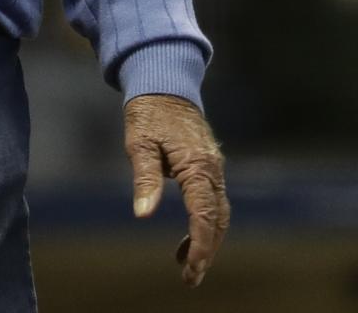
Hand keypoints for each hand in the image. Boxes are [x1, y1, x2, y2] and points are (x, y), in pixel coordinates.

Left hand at [125, 93, 228, 287]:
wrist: (164, 81)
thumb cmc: (148, 111)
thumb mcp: (139, 142)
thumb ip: (145, 178)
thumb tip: (143, 214)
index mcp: (197, 165)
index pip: (204, 215)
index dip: (201, 245)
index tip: (191, 269)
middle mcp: (212, 169)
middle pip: (218, 219)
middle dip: (207, 250)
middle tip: (190, 277)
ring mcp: (213, 166)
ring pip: (218, 211)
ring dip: (207, 239)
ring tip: (186, 263)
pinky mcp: (208, 164)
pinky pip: (213, 199)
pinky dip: (205, 222)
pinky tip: (189, 235)